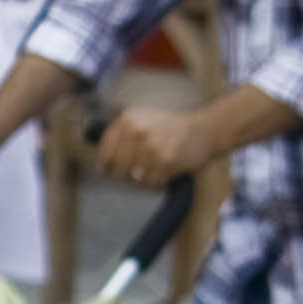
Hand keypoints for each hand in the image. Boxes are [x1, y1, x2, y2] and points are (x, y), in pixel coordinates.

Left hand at [96, 103, 215, 185]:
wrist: (202, 129)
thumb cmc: (168, 127)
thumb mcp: (141, 119)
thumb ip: (119, 134)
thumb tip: (99, 159)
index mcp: (128, 120)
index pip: (105, 152)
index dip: (105, 165)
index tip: (107, 169)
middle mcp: (137, 132)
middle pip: (117, 170)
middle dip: (125, 174)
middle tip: (137, 169)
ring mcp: (151, 148)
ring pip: (134, 179)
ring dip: (143, 178)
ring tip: (155, 165)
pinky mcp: (166, 163)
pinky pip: (151, 184)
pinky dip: (158, 181)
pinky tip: (166, 169)